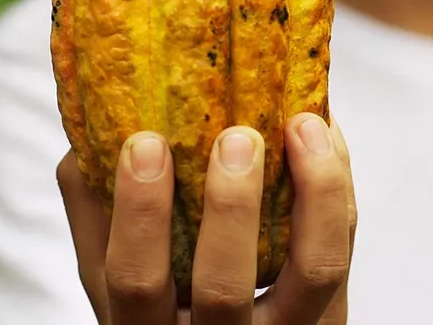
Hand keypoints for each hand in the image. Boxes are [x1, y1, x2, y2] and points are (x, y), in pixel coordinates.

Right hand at [56, 113, 355, 324]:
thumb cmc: (156, 308)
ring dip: (314, 194)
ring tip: (303, 126)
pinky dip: (338, 191)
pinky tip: (325, 140)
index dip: (139, 216)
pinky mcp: (330, 319)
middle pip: (225, 288)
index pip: (136, 282)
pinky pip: (344, 252)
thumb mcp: (106, 279)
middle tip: (237, 136)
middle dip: (232, 208)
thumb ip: (93, 213)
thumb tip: (89, 130)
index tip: (144, 143)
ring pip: (313, 273)